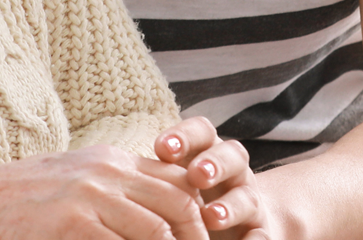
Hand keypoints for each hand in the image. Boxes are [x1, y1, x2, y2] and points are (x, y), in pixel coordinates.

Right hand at [0, 145, 207, 239]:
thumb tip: (159, 219)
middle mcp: (108, 173)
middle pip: (178, 203)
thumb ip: (118, 191)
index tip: (207, 239)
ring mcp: (90, 197)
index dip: (201, 214)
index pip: (177, 180)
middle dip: (197, 237)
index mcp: (114, 161)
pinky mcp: (71, 223)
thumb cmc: (29, 200)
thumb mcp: (80, 182)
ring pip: (155, 231)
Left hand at [154, 118, 267, 238]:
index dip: (185, 136)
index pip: (201, 132)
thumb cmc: (178, 205)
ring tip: (211, 216)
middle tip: (196, 174)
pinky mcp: (258, 230)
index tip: (162, 148)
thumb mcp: (163, 190)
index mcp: (206, 154)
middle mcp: (232, 172)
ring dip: (231, 204)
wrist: (226, 231)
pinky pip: (261, 234)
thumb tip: (101, 185)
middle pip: (231, 155)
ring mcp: (248, 200)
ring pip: (247, 195)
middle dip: (214, 163)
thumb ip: (145, 184)